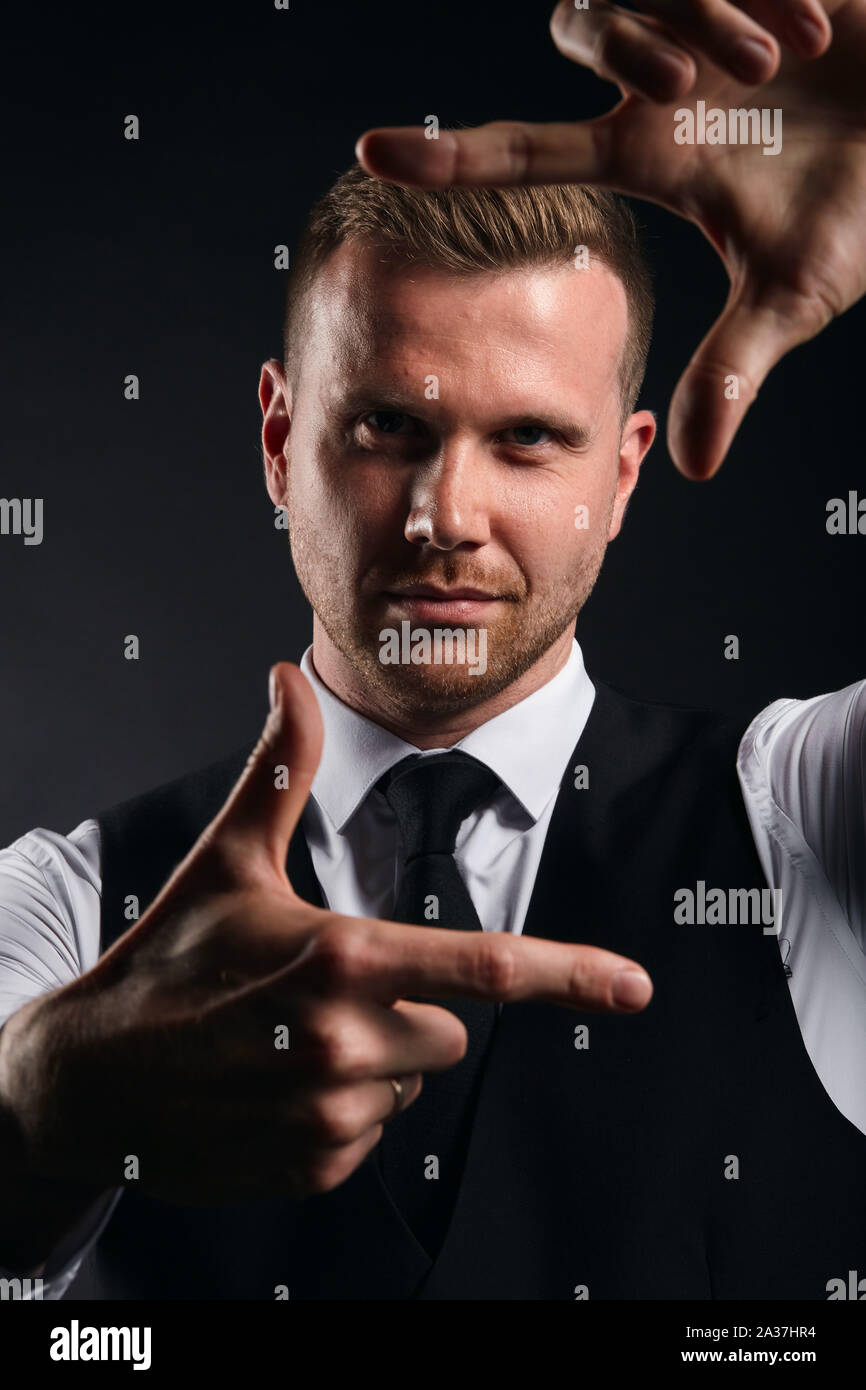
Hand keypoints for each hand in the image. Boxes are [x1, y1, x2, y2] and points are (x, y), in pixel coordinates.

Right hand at [0, 664, 652, 1212]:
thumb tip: (286, 677)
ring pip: (410, 1084)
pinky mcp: (315, 1167)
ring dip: (370, 1065)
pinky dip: (340, 1112)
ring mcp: (331, 1115)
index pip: (481, 967)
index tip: (636, 986)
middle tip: (319, 995)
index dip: (570, 974)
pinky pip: (374, 1135)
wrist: (91, 1076)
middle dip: (404, 1011)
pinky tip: (275, 1088)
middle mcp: (347, 1044)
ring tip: (286, 1044)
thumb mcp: (226, 861)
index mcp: (342, 959)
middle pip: (448, 1032)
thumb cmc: (168, 957)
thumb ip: (278, 771)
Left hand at [355, 0, 865, 478]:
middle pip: (575, 27)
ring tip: (783, 57)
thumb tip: (690, 469)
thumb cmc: (864, 201)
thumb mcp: (794, 293)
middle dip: (631, 48)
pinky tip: (819, 21)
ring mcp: (706, 18)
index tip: (369, 153)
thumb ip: (732, 371)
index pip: (526, 152)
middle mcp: (663, 81)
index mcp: (654, 152)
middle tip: (710, 87)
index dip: (451, 156)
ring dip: (703, 21)